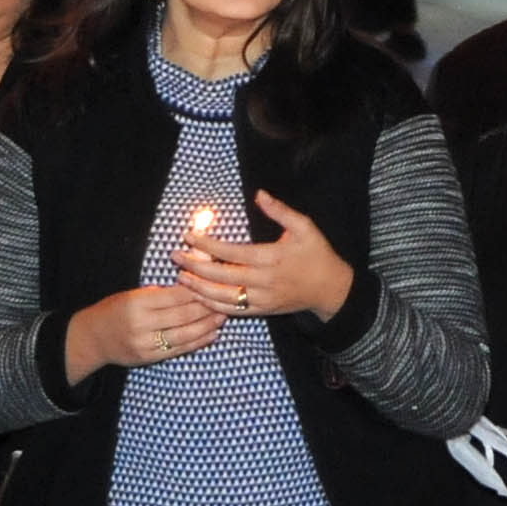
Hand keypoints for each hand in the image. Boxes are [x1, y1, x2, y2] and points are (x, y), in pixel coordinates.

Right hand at [65, 285, 225, 380]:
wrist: (93, 338)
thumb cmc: (115, 310)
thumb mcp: (132, 294)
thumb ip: (160, 292)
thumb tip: (191, 284)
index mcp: (137, 302)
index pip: (174, 296)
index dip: (196, 291)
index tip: (212, 284)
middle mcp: (141, 324)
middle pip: (183, 316)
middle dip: (207, 308)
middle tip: (224, 300)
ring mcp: (145, 343)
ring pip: (184, 335)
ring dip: (207, 326)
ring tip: (223, 316)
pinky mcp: (149, 358)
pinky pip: (179, 350)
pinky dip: (198, 342)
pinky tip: (212, 334)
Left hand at [177, 194, 353, 322]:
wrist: (331, 289)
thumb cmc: (317, 255)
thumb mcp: (304, 227)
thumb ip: (281, 211)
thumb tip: (260, 194)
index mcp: (270, 258)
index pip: (230, 252)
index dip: (206, 245)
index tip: (188, 236)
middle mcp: (263, 281)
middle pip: (220, 276)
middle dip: (194, 266)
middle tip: (174, 257)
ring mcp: (261, 298)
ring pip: (222, 297)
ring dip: (198, 289)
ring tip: (181, 278)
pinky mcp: (262, 310)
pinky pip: (233, 310)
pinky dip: (213, 305)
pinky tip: (199, 297)